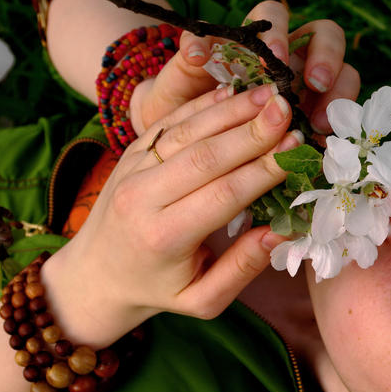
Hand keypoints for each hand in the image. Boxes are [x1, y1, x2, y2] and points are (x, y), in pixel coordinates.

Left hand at [42, 85, 298, 347]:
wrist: (94, 274)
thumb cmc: (158, 290)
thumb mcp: (201, 301)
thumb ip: (241, 269)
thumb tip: (280, 232)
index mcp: (164, 237)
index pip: (223, 194)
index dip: (262, 170)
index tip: (296, 150)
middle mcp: (143, 197)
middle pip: (205, 155)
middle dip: (251, 131)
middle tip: (289, 110)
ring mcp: (132, 168)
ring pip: (188, 130)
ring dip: (232, 109)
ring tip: (271, 94)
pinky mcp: (131, 150)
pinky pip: (171, 120)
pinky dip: (205, 104)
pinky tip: (236, 90)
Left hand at [131, 1, 359, 135]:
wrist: (187, 154)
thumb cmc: (182, 114)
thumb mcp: (174, 91)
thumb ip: (181, 68)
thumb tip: (195, 50)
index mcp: (255, 42)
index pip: (274, 18)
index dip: (278, 33)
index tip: (274, 57)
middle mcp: (291, 59)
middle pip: (324, 35)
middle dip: (324, 55)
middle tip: (312, 82)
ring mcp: (311, 89)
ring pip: (345, 71)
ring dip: (338, 91)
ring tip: (319, 121)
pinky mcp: (321, 118)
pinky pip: (344, 113)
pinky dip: (337, 124)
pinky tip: (321, 140)